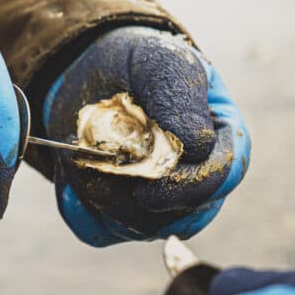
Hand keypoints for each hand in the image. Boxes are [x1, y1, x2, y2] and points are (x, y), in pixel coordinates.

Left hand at [43, 26, 249, 245]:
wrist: (89, 69)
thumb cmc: (139, 64)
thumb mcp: (162, 63)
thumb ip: (181, 98)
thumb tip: (198, 147)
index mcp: (221, 140)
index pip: (223, 175)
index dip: (193, 185)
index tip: (155, 177)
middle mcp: (196, 180)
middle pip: (185, 215)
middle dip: (142, 198)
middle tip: (106, 168)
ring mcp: (157, 203)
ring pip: (141, 228)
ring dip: (107, 199)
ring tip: (82, 159)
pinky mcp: (116, 213)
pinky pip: (100, 230)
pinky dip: (80, 208)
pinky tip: (71, 175)